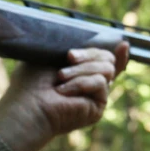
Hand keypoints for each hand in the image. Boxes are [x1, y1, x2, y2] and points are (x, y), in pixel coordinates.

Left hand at [0, 42, 129, 150]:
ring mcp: (95, 97)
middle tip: (68, 58)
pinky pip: (101, 82)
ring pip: (107, 69)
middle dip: (89, 54)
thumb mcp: (53, 56)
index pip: (106, 62)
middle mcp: (90, 86)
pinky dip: (81, 83)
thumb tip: (102, 41)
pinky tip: (63, 91)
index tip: (123, 44)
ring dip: (81, 69)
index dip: (118, 55)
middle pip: (108, 59)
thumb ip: (76, 50)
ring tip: (60, 77)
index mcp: (80, 73)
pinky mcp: (97, 108)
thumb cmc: (30, 83)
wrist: (26, 106)